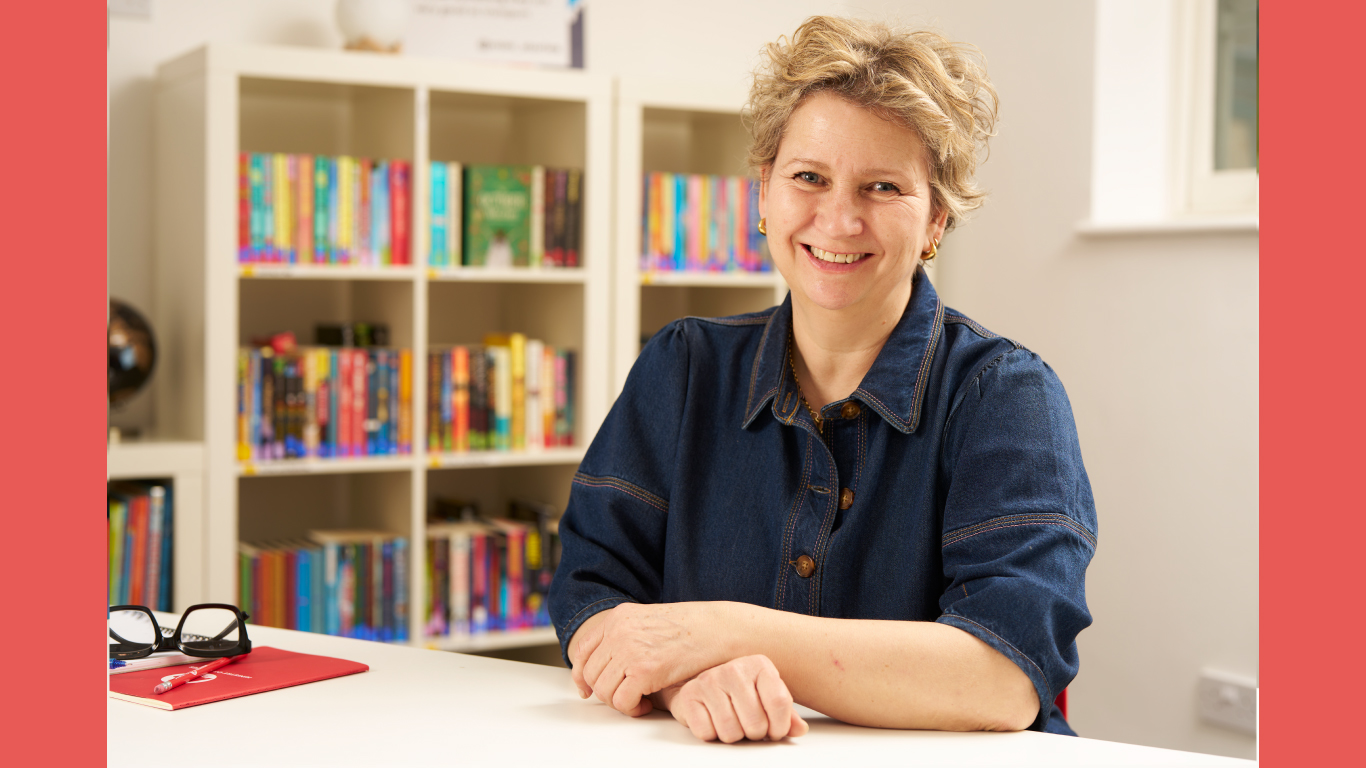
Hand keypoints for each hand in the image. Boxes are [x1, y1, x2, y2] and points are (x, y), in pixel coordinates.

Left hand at [569, 602, 726, 715]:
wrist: (718, 628)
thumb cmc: (692, 628)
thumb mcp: (649, 620)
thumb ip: (626, 635)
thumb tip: (607, 664)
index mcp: (618, 617)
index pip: (582, 650)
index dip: (581, 675)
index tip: (588, 689)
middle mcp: (618, 632)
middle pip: (591, 674)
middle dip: (605, 692)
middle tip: (626, 697)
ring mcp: (629, 650)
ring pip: (604, 690)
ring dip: (619, 702)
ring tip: (639, 701)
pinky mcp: (644, 671)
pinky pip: (621, 701)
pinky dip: (632, 708)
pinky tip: (646, 704)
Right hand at [664, 655, 808, 742]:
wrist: (701, 683)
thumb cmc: (739, 692)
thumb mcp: (766, 696)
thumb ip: (786, 714)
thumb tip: (800, 729)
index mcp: (759, 665)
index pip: (780, 703)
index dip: (779, 727)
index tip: (774, 730)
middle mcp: (734, 668)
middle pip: (756, 723)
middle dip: (754, 733)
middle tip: (748, 724)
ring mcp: (709, 680)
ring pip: (731, 732)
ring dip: (733, 735)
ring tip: (731, 721)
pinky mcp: (689, 695)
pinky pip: (707, 733)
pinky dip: (711, 734)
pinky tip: (713, 720)